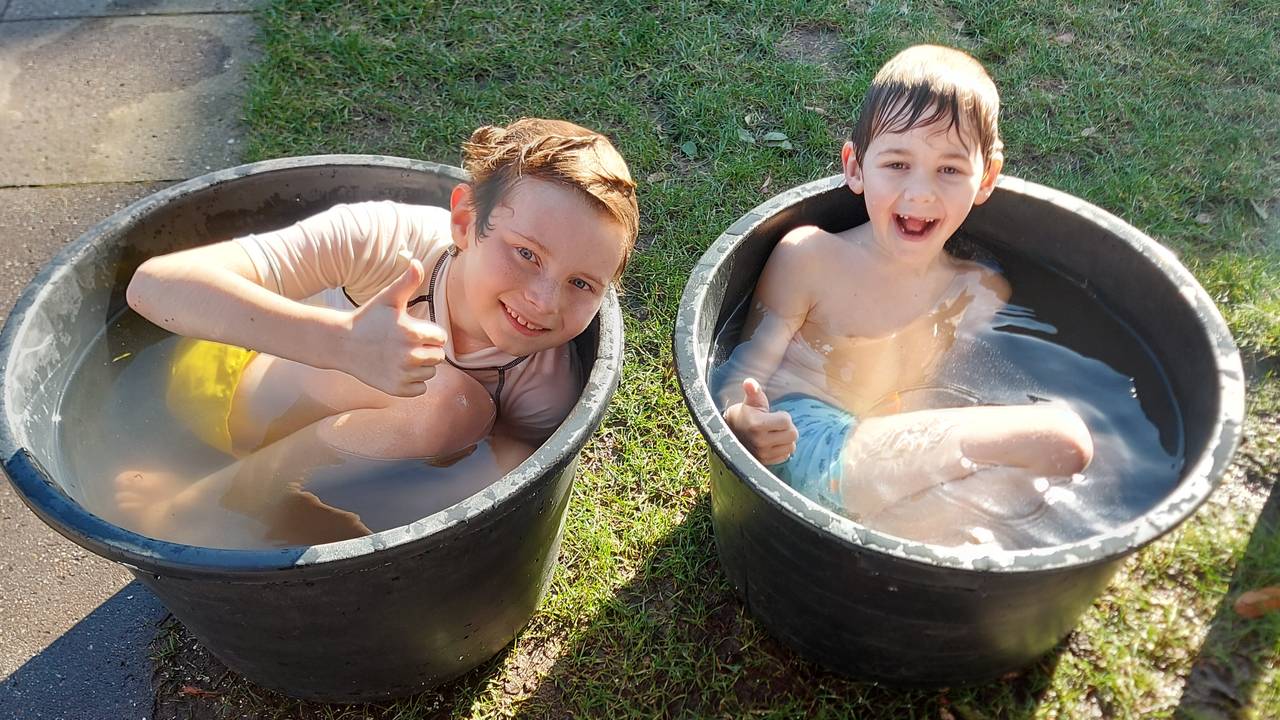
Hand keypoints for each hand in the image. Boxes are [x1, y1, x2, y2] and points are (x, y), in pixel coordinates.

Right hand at [343, 259, 446, 396]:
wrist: (342, 343)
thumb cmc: (369, 318)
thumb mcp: (388, 298)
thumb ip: (407, 281)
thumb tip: (417, 262)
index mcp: (411, 332)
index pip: (441, 338)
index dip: (430, 333)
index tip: (414, 330)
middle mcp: (409, 356)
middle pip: (438, 356)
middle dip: (427, 349)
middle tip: (407, 343)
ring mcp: (402, 374)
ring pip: (430, 373)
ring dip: (421, 366)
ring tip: (401, 355)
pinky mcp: (396, 389)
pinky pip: (420, 388)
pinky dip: (413, 382)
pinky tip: (398, 369)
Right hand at [722, 378, 796, 464]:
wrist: (729, 434)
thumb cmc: (744, 414)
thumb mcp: (749, 401)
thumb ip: (753, 391)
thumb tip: (749, 382)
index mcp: (757, 424)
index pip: (787, 421)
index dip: (782, 416)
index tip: (772, 415)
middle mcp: (760, 441)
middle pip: (793, 435)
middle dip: (787, 428)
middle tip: (775, 425)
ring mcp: (763, 454)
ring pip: (791, 447)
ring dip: (786, 440)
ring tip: (774, 434)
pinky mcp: (765, 462)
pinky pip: (785, 456)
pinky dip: (782, 450)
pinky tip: (773, 443)